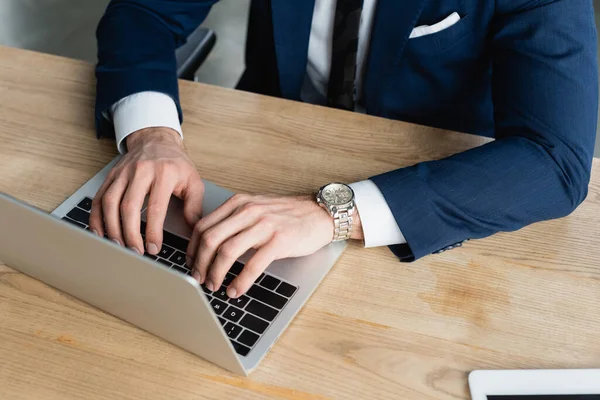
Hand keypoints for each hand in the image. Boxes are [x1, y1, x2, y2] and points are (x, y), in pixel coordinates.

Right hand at [89, 127, 204, 254]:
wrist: (157, 140)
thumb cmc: (176, 164)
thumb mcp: (193, 181)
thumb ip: (194, 207)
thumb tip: (194, 232)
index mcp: (164, 173)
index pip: (156, 207)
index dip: (153, 231)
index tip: (154, 248)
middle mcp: (140, 171)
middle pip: (128, 206)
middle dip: (130, 233)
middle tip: (135, 252)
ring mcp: (122, 173)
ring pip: (110, 202)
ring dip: (112, 228)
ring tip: (119, 246)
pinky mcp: (111, 176)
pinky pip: (99, 198)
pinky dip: (96, 218)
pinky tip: (101, 233)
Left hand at [186, 194, 361, 297]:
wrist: (320, 214)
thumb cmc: (287, 215)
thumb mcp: (256, 208)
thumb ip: (234, 220)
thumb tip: (209, 245)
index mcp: (239, 203)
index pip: (203, 226)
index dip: (192, 249)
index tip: (190, 264)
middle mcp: (248, 211)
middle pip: (210, 239)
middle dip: (200, 263)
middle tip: (198, 279)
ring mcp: (264, 225)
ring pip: (227, 252)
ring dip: (216, 273)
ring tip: (215, 286)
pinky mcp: (279, 241)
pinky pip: (252, 265)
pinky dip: (241, 281)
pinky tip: (236, 290)